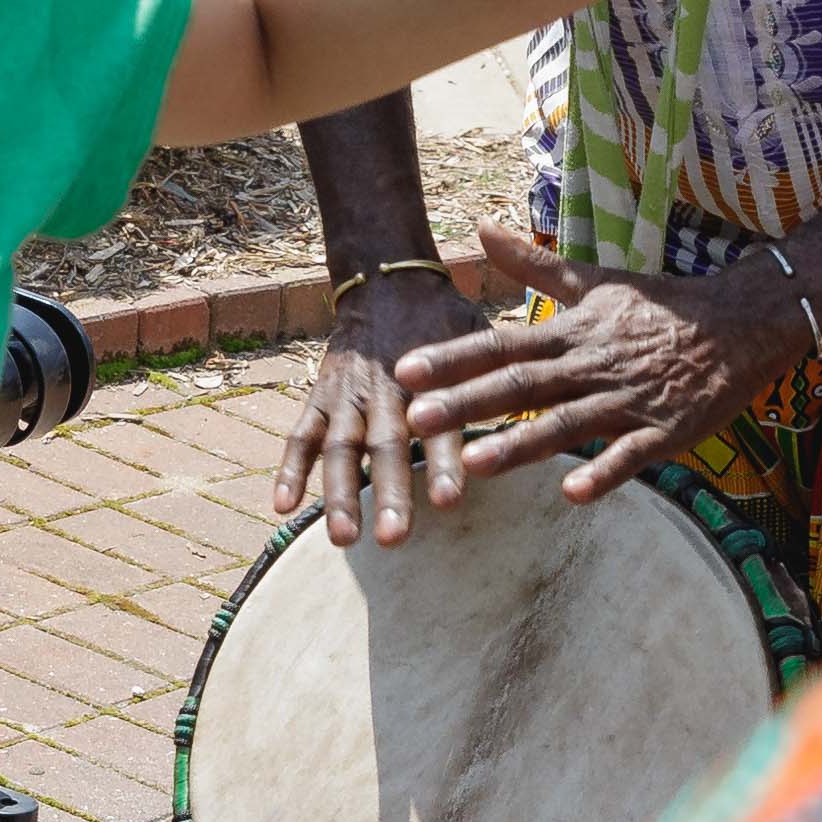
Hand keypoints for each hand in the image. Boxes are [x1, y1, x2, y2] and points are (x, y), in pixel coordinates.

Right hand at [270, 260, 479, 544]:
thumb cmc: (443, 322)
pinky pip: (299, 437)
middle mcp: (384, 392)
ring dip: (339, 493)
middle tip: (396, 538)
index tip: (451, 502)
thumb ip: (496, 382)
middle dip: (389, 492)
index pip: (439, 427)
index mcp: (428, 380)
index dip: (444, 463)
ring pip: (338, 450)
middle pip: (385, 447)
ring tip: (344, 538)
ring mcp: (346, 399)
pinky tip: (283, 506)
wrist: (387, 283)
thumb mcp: (478, 339)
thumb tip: (537, 426)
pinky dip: (289, 470)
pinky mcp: (320, 400)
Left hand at [388, 217, 810, 501]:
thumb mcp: (595, 280)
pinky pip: (632, 455)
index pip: (500, 344)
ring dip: (521, 445)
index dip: (451, 358)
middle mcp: (591, 365)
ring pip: (567, 424)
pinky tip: (572, 492)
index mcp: (570, 332)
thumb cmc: (660, 305)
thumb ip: (533, 264)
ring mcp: (628, 400)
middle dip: (466, 403)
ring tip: (473, 465)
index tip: (404, 370)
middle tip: (414, 420)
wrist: (744, 321)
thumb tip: (480, 227)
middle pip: (520, 385)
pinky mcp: (666, 431)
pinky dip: (604, 472)